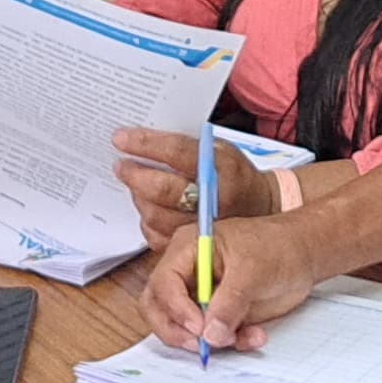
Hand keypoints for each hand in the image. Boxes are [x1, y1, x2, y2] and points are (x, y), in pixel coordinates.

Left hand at [112, 126, 276, 254]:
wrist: (260, 206)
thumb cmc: (234, 174)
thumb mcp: (220, 149)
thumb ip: (189, 146)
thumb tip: (144, 139)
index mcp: (221, 168)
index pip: (177, 152)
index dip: (145, 144)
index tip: (121, 139)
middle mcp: (214, 199)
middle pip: (163, 190)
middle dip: (135, 176)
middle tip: (121, 166)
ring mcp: (204, 226)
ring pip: (156, 216)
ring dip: (138, 199)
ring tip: (135, 185)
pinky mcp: (195, 244)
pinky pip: (158, 237)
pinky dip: (147, 222)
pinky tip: (148, 208)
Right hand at [139, 209, 323, 354]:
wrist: (303, 256)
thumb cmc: (277, 246)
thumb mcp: (253, 269)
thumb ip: (230, 301)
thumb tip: (210, 333)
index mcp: (188, 250)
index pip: (163, 283)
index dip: (176, 308)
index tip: (199, 326)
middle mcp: (188, 274)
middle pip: (159, 309)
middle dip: (177, 331)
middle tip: (202, 344)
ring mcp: (201, 296)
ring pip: (184, 329)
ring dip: (209, 341)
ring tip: (240, 338)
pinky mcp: (217, 314)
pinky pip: (212, 337)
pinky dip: (231, 343)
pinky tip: (255, 336)